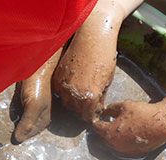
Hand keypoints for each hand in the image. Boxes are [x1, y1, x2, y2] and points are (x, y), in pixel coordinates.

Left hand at [14, 48, 61, 142]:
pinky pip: (13, 111)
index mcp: (42, 121)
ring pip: (17, 120)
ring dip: (8, 123)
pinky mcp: (22, 101)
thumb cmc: (38, 85)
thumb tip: (18, 140)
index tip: (4, 140)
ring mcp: (28, 109)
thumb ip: (26, 123)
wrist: (36, 64)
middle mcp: (36, 117)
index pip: (28, 135)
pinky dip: (7, 114)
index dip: (18, 137)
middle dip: (12, 130)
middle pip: (22, 128)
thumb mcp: (33, 106)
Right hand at [52, 0, 120, 122]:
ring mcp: (64, 86)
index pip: (88, 117)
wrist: (92, 37)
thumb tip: (97, 108)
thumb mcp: (107, 80)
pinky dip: (65, 92)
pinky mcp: (57, 77)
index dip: (92, 116)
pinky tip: (72, 86)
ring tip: (80, 96)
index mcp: (91, 97)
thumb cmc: (104, 56)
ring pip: (66, 103)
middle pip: (76, 112)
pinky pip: (60, 92)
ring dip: (73, 102)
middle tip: (87, 105)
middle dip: (82, 110)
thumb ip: (101, 97)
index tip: (93, 114)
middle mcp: (75, 94)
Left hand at [92, 101, 165, 155]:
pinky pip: (125, 147)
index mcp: (109, 134)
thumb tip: (105, 111)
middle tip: (107, 121)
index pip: (97, 128)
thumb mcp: (124, 106)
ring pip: (115, 143)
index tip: (96, 118)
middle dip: (105, 129)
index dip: (95, 121)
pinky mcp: (135, 153)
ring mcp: (125, 151)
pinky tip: (130, 133)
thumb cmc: (143, 114)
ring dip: (115, 136)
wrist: (163, 124)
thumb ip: (111, 109)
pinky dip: (124, 141)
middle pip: (104, 137)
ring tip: (120, 127)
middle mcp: (115, 145)